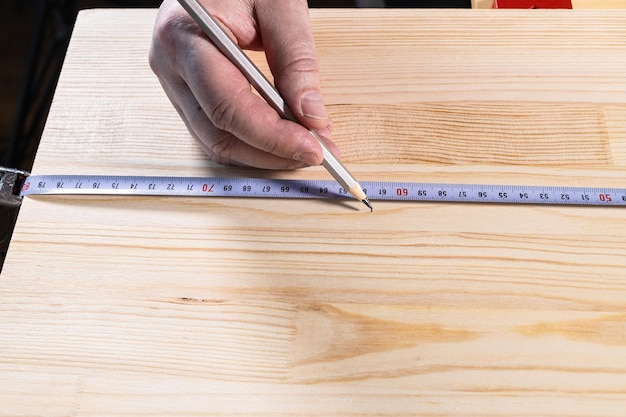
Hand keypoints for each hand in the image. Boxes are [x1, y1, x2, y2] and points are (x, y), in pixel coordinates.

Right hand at [149, 0, 337, 169]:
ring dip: (261, 155)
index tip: (313, 149)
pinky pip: (214, 132)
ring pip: (214, 142)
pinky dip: (249, 143)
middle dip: (271, 153)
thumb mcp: (280, 6)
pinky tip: (279, 142)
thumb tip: (313, 119)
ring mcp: (173, 82)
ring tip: (303, 150)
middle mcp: (170, 65)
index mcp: (184, 37)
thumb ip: (296, 63)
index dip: (273, 137)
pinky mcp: (185, 91)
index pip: (228, 107)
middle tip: (317, 154)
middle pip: (218, 134)